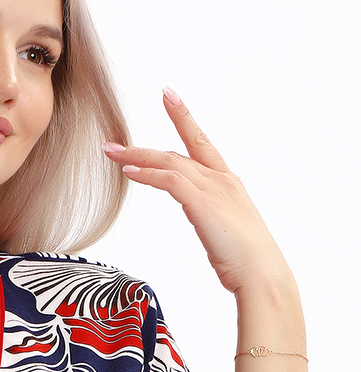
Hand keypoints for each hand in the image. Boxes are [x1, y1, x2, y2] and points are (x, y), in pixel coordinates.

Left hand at [102, 89, 292, 295]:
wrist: (262, 275)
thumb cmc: (246, 261)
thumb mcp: (225, 230)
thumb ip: (211, 215)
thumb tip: (201, 216)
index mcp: (228, 183)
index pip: (201, 142)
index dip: (184, 118)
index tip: (169, 96)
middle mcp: (221, 180)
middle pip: (177, 152)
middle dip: (143, 146)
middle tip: (113, 142)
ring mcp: (214, 189)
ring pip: (169, 163)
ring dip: (136, 157)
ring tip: (110, 153)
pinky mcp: (203, 204)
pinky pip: (170, 181)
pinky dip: (148, 174)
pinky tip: (130, 172)